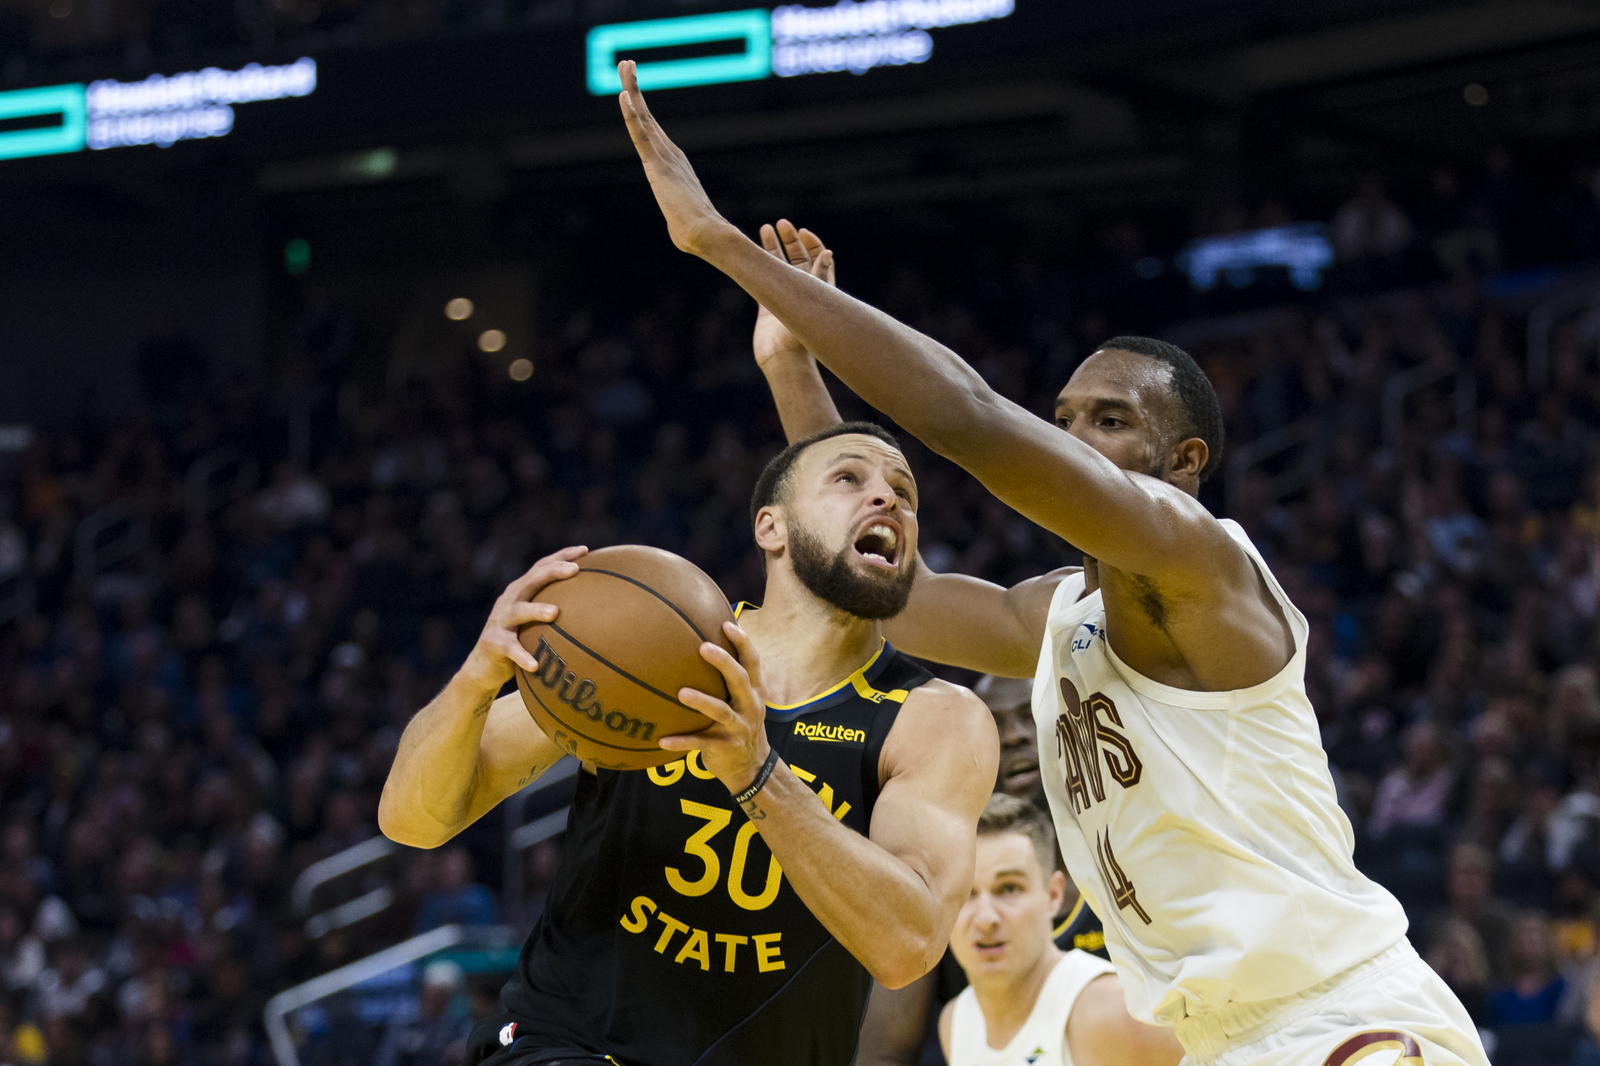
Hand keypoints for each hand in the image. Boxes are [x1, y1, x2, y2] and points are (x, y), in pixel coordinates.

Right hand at [457, 546, 587, 691]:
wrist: (483, 667)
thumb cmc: (519, 642)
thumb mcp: (535, 623)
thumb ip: (556, 612)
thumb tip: (599, 612)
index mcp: (521, 592)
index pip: (541, 568)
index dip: (562, 556)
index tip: (585, 550)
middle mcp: (509, 601)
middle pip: (531, 580)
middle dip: (553, 571)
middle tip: (575, 569)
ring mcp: (499, 621)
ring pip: (518, 611)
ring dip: (536, 610)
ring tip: (555, 612)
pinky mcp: (492, 642)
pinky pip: (510, 648)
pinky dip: (522, 655)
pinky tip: (535, 665)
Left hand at [617, 59, 736, 255]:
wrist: (706, 235)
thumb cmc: (696, 234)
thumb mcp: (681, 221)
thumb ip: (678, 217)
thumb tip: (682, 233)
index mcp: (673, 164)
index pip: (651, 132)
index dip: (640, 109)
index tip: (631, 89)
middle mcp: (670, 154)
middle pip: (646, 116)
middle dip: (635, 87)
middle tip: (627, 63)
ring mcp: (664, 157)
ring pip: (643, 117)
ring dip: (632, 89)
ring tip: (625, 65)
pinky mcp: (658, 165)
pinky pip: (641, 135)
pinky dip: (632, 115)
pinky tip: (624, 95)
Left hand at [662, 622, 772, 790]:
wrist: (751, 767)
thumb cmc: (740, 724)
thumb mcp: (744, 702)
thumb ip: (730, 680)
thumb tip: (703, 645)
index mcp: (754, 692)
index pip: (752, 662)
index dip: (743, 642)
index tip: (727, 624)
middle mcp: (749, 706)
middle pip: (739, 680)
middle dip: (723, 662)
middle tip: (703, 647)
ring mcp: (738, 727)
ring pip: (720, 711)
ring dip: (702, 701)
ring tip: (682, 693)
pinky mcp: (725, 747)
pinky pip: (701, 743)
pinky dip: (682, 742)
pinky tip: (662, 740)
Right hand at [753, 220, 835, 370]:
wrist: (782, 359)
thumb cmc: (802, 334)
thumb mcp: (813, 302)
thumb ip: (820, 277)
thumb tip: (828, 252)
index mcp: (819, 288)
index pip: (818, 258)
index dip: (811, 243)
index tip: (802, 232)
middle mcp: (802, 291)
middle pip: (798, 257)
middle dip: (791, 239)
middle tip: (782, 223)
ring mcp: (783, 297)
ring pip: (778, 265)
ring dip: (773, 247)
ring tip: (765, 227)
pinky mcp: (767, 305)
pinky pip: (762, 278)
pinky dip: (758, 264)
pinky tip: (751, 251)